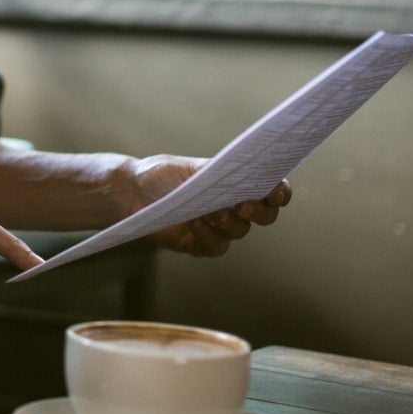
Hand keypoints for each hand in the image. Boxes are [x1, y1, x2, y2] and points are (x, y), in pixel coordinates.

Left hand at [133, 155, 290, 256]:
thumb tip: (248, 174)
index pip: (273, 190)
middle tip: (241, 204)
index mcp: (239, 183)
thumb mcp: (193, 167)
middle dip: (257, 210)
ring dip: (227, 221)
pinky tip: (195, 223)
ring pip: (240, 231)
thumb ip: (221, 172)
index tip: (275, 192)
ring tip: (210, 211)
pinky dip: (208, 234)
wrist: (132, 193)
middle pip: (265, 215)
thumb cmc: (164, 174)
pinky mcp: (203, 244)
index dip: (280, 193)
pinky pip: (217, 246)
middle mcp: (235, 207)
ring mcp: (221, 227)